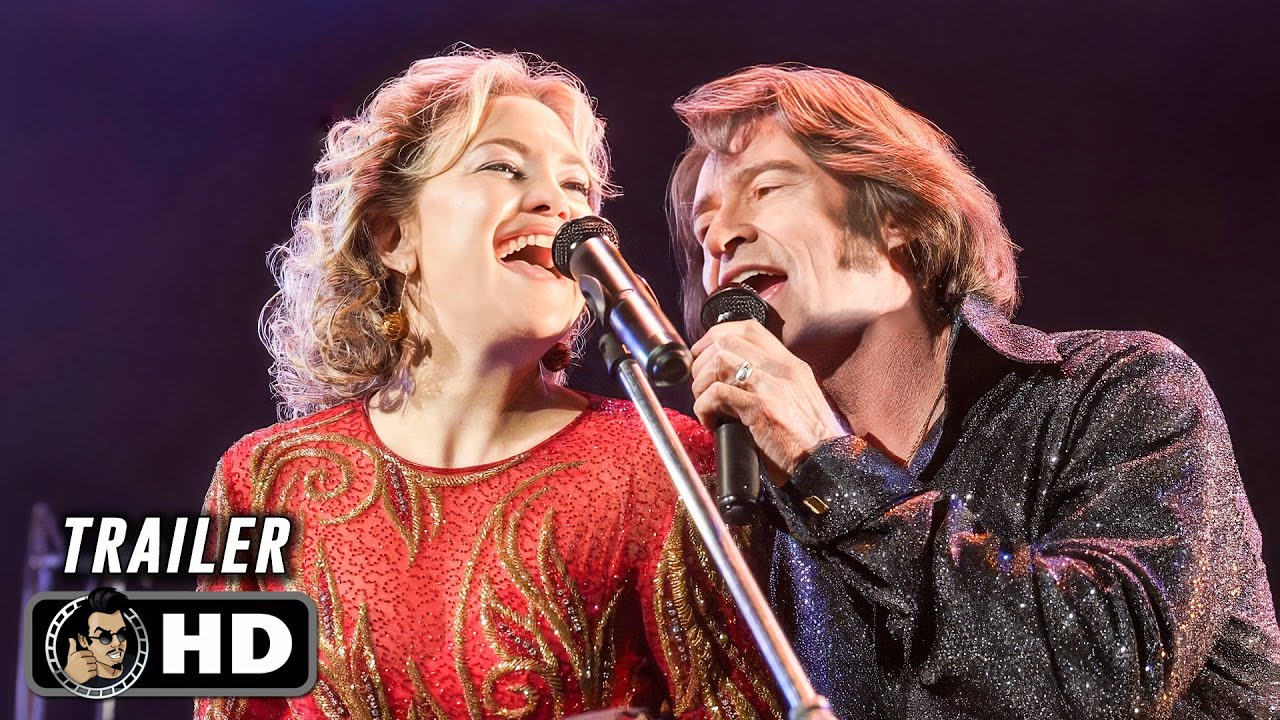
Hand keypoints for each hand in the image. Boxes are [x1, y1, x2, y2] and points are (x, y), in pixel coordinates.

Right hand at [64, 637, 97, 683]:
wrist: (66, 679)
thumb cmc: (69, 666)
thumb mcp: (70, 655)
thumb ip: (72, 646)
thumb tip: (71, 639)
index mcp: (78, 654)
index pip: (90, 653)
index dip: (88, 656)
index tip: (84, 659)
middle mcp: (82, 660)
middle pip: (94, 659)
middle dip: (90, 662)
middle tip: (85, 665)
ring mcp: (85, 668)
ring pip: (95, 666)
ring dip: (92, 668)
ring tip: (85, 670)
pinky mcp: (87, 675)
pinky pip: (94, 673)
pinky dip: (92, 674)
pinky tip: (86, 674)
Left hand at [691, 320, 847, 482]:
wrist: (826, 465)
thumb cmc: (807, 441)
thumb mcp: (795, 399)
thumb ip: (770, 382)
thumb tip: (729, 377)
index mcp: (790, 364)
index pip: (748, 328)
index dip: (718, 336)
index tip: (704, 356)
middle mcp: (782, 369)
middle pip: (727, 341)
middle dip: (702, 362)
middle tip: (700, 387)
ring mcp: (773, 386)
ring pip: (719, 363)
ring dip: (701, 385)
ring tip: (706, 407)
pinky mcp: (762, 408)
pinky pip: (718, 393)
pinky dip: (704, 407)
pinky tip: (711, 422)